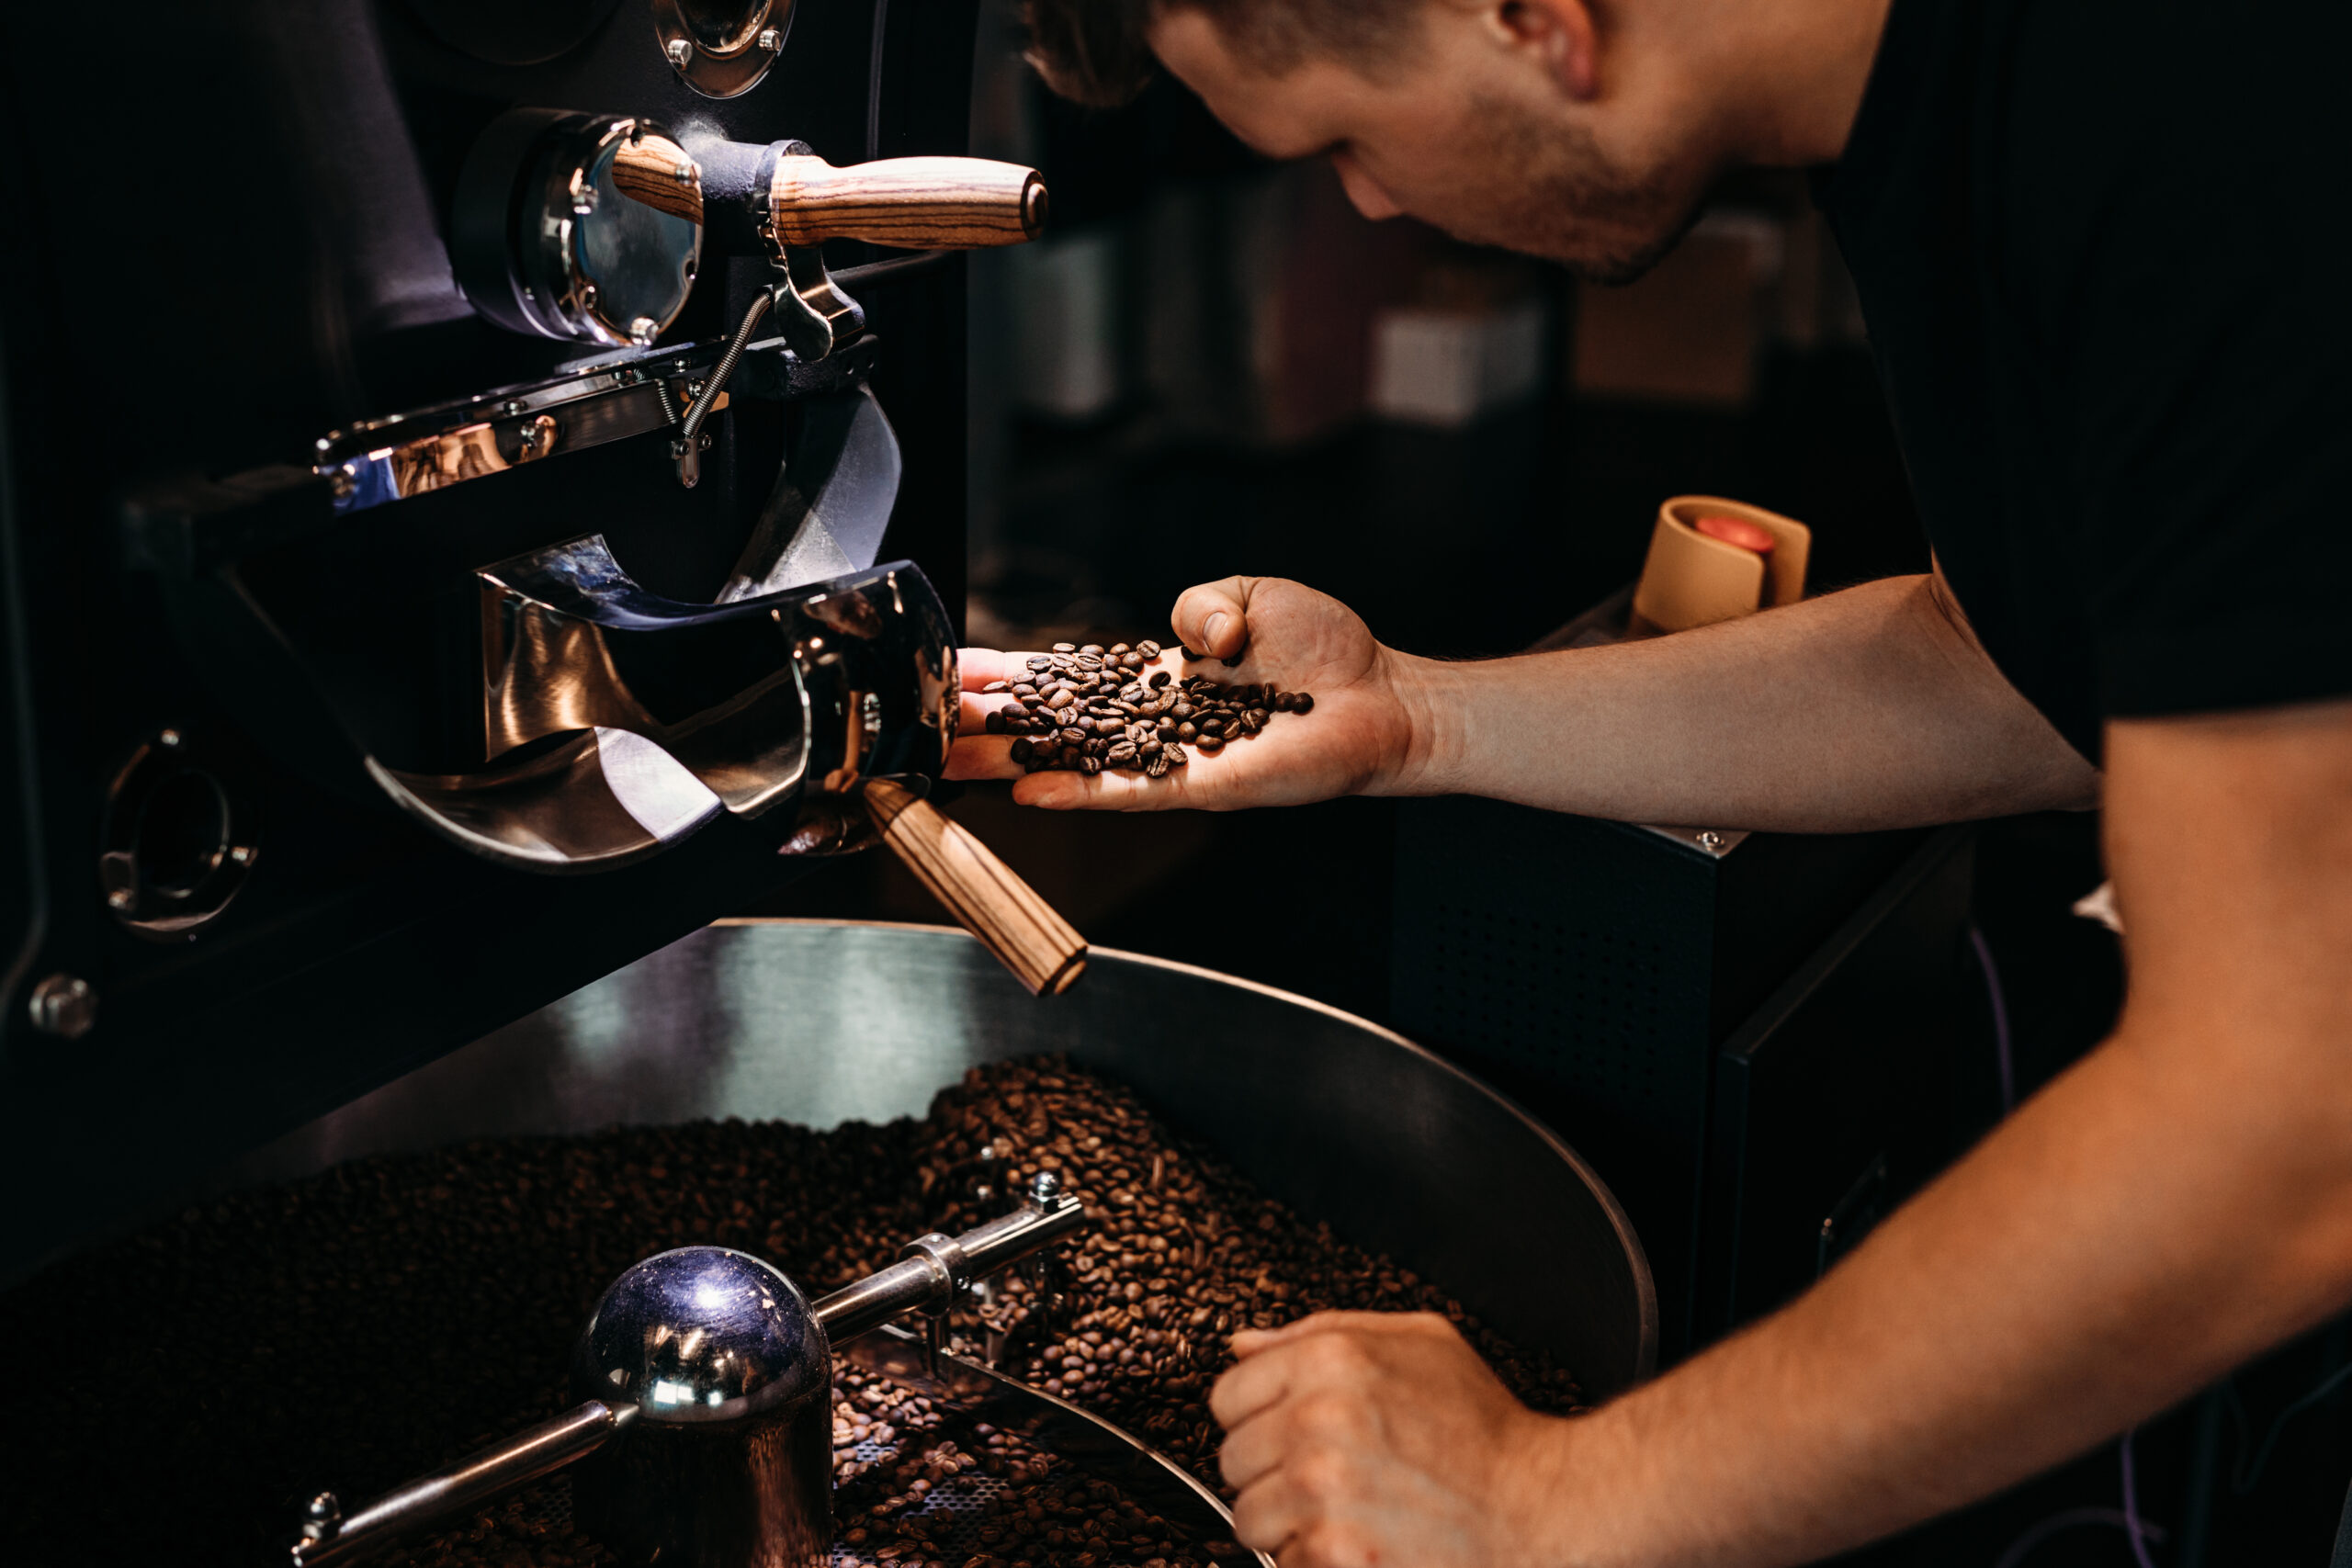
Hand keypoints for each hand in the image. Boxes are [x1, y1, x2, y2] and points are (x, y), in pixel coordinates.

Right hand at [946, 577, 1427, 809]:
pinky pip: (1127, 790)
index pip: (1064, 677)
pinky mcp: (1201, 784)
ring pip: (1071, 761)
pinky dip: (1078, 789)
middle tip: (918, 724)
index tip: (948, 671)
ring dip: (1008, 763)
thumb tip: (1181, 640)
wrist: (1381, 698)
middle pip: (1050, 725)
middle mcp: (1152, 723)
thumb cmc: (1324, 652)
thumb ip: (1197, 603)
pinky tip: (1030, 792)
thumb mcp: (1247, 595)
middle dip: (983, 725)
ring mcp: (1171, 758)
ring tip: (945, 762)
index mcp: (1155, 678)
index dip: (1006, 675)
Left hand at [1210, 1312, 1576, 1567]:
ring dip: (1288, 1522)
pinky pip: (1285, 1562)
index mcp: (1330, 1359)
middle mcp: (1317, 1420)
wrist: (1541, 1506)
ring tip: (1344, 1512)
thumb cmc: (1483, 1429)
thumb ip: (1321, 1330)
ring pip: (1249, 1517)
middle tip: (1327, 1476)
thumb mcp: (1419, 1342)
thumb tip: (1243, 1342)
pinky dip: (1315, 1561)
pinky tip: (1360, 1540)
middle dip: (1272, 1471)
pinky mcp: (1335, 1553)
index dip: (1257, 1416)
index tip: (1287, 1432)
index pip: (1226, 1394)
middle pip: (1232, 1459)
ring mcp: (1323, 1491)